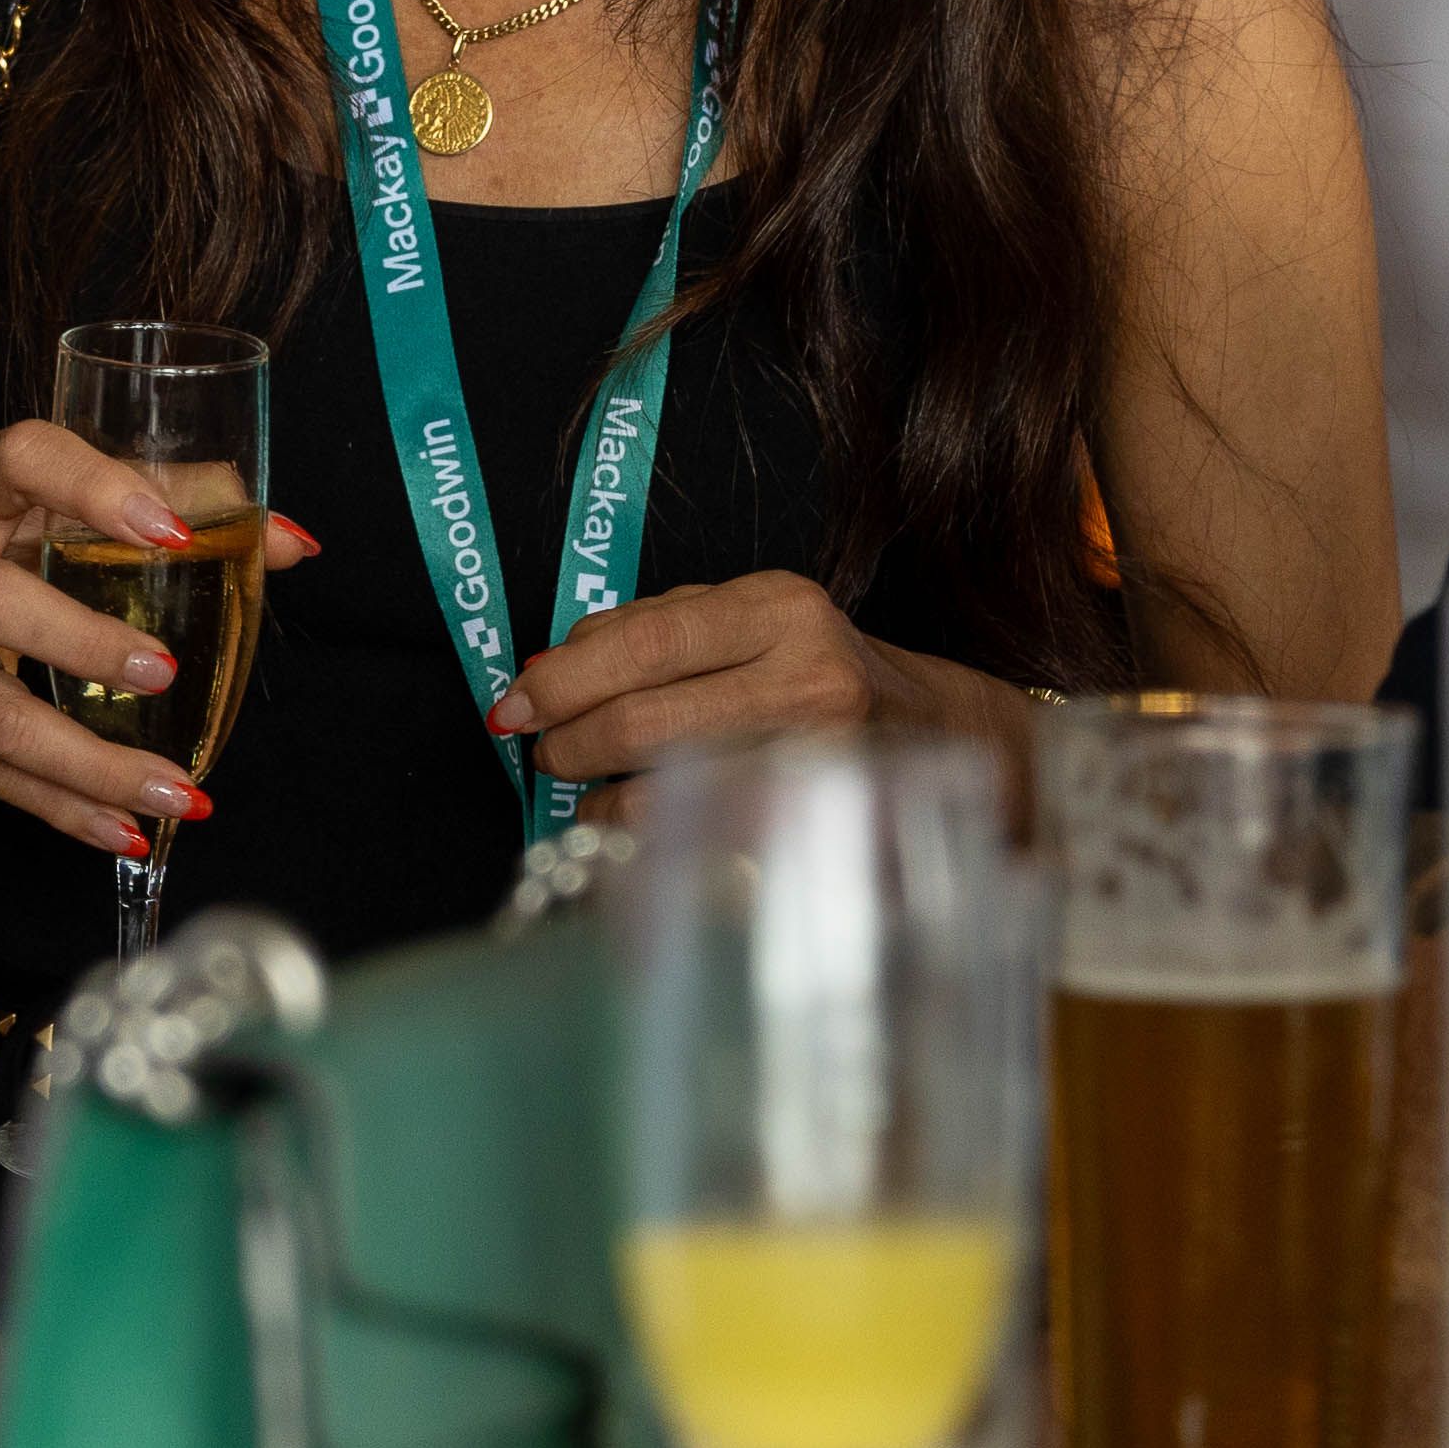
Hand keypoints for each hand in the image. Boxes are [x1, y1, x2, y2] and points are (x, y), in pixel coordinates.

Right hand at [0, 421, 314, 860]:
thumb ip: (167, 509)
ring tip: (171, 792)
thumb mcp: (39, 513)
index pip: (23, 458)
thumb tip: (294, 543)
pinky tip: (120, 830)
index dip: (93, 487)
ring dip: (85, 761)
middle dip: (79, 641)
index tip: (170, 535)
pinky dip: (56, 806)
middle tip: (163, 673)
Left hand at [498, 572, 934, 808]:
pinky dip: (648, 835)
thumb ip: (652, 629)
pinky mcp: (814, 823)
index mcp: (778, 609)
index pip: (645, 641)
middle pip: (644, 719)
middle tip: (545, 754)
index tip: (513, 706)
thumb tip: (548, 668)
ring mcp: (816, 757)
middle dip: (569, 744)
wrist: (935, 730)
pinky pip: (701, 838)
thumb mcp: (747, 620)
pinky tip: (638, 824)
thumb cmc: (814, 672)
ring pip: (665, 790)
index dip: (564, 679)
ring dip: (601, 801)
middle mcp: (806, 677)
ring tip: (591, 793)